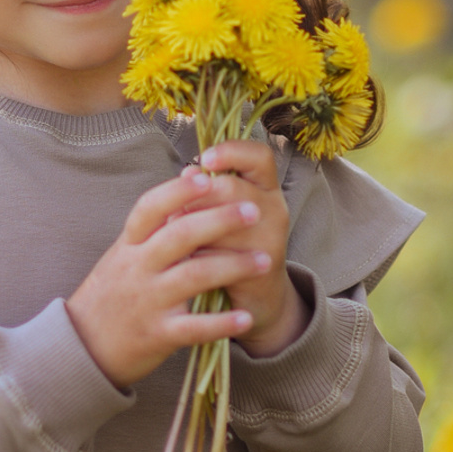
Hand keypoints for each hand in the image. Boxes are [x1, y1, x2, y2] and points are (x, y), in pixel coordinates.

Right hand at [66, 177, 270, 388]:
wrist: (81, 348)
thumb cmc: (109, 296)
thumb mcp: (121, 256)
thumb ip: (151, 229)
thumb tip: (182, 189)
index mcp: (129, 246)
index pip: (150, 207)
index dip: (178, 190)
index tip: (207, 175)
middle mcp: (137, 269)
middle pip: (180, 235)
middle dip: (220, 220)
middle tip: (254, 212)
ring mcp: (148, 302)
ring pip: (194, 276)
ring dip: (234, 266)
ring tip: (266, 261)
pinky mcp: (158, 335)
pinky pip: (194, 328)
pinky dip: (222, 323)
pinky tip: (245, 317)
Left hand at [173, 139, 306, 357]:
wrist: (255, 300)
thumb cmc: (230, 246)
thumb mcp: (222, 212)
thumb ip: (206, 190)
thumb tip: (187, 173)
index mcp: (266, 187)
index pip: (259, 155)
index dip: (232, 151)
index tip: (204, 158)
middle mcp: (274, 209)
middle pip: (231, 188)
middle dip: (196, 199)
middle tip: (178, 211)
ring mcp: (269, 239)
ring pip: (221, 223)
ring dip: (192, 229)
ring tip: (180, 238)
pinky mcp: (257, 268)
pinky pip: (215, 256)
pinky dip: (195, 257)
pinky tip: (187, 261)